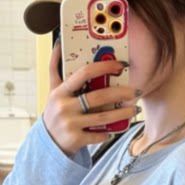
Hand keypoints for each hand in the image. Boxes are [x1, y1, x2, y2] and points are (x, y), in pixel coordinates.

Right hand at [43, 39, 139, 156]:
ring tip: (135, 109)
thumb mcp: (52, 90)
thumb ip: (55, 67)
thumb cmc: (55, 111)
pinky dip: (108, 133)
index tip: (120, 65)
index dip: (104, 66)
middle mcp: (65, 106)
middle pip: (99, 96)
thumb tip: (59, 43)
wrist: (48, 142)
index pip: (84, 73)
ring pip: (103, 117)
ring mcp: (71, 124)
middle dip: (121, 92)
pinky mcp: (76, 139)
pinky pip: (99, 135)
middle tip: (136, 90)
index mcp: (60, 91)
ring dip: (123, 113)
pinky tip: (115, 129)